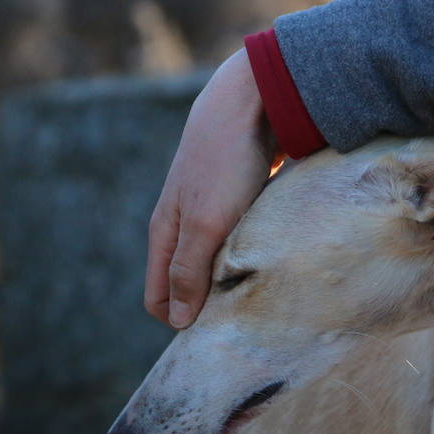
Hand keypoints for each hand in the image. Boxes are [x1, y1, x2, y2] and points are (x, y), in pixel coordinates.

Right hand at [144, 48, 279, 327]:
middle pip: (187, 283)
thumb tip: (177, 323)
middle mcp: (181, 225)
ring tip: (265, 287)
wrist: (251, 102)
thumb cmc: (225, 164)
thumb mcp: (205, 224)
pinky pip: (238, 240)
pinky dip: (251, 252)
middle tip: (247, 315)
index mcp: (165, 234)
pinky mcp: (236, 197)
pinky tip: (274, 254)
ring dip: (234, 278)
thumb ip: (188, 272)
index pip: (159, 299)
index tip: (218, 332)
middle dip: (210, 304)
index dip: (181, 321)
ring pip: (214, 262)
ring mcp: (208, 209)